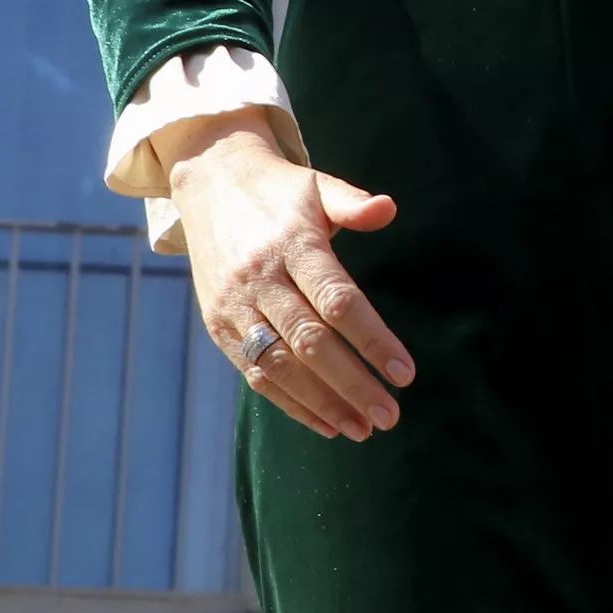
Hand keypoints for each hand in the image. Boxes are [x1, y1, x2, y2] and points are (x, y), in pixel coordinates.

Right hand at [162, 114, 410, 441]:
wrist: (208, 183)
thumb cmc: (280, 191)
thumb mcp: (318, 186)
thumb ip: (353, 203)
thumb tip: (388, 209)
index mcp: (292, 245)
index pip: (337, 301)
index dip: (371, 339)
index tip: (404, 373)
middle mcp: (260, 280)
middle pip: (309, 342)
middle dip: (351, 384)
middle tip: (390, 416)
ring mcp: (234, 306)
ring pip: (278, 366)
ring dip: (321, 403)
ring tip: (361, 429)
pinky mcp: (217, 325)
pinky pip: (253, 373)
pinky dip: (289, 403)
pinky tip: (324, 423)